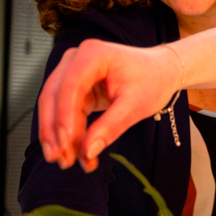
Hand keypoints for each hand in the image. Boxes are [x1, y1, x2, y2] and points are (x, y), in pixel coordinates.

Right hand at [39, 40, 181, 171]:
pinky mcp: (75, 88)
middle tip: (58, 158)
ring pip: (55, 107)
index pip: (71, 85)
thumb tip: (89, 151)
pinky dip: (70, 134)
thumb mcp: (137, 105)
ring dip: (59, 136)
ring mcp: (73, 72)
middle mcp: (76, 59)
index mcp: (93, 54)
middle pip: (54, 96)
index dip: (64, 115)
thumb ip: (111, 126)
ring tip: (67, 162)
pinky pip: (65, 113)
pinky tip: (76, 153)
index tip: (65, 142)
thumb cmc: (153, 80)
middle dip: (54, 130)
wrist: (161, 72)